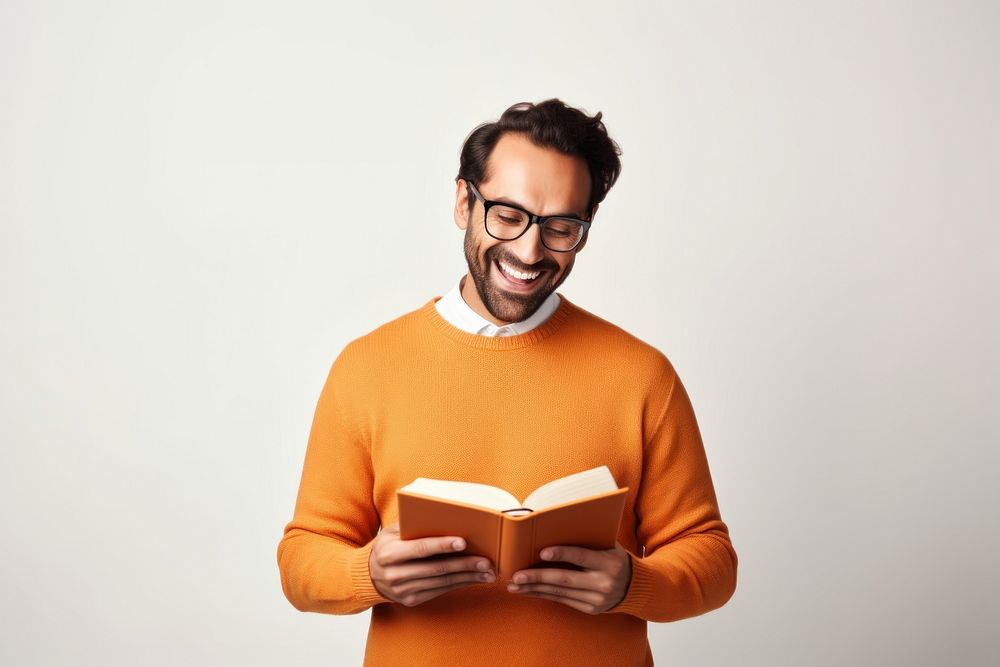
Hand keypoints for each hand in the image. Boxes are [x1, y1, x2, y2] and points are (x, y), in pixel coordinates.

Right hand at [368, 522, 496, 606]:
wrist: (369, 575)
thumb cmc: (388, 546)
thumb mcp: (392, 531)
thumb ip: (412, 525)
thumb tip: (444, 516)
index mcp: (389, 553)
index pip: (420, 549)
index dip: (442, 546)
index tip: (463, 542)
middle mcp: (395, 574)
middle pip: (436, 568)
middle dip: (464, 565)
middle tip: (486, 560)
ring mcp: (403, 590)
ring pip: (442, 582)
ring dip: (467, 577)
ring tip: (487, 571)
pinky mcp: (411, 600)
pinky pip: (440, 591)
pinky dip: (459, 584)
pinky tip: (474, 578)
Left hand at [506, 543, 632, 613]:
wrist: (636, 587)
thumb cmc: (615, 558)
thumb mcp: (609, 546)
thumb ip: (588, 539)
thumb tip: (555, 527)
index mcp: (608, 562)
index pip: (581, 556)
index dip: (562, 554)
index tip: (542, 552)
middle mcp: (603, 582)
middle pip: (565, 579)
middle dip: (538, 577)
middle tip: (517, 576)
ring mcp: (596, 598)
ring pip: (559, 593)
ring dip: (534, 589)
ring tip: (514, 585)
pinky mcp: (590, 609)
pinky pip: (562, 600)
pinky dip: (543, 595)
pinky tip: (529, 591)